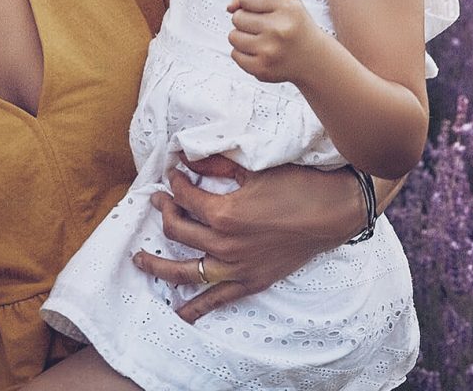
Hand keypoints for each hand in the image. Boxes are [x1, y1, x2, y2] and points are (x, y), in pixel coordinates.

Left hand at [133, 155, 364, 322]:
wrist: (333, 211)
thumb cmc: (295, 184)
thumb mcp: (253, 168)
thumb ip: (216, 165)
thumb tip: (187, 159)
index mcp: (223, 213)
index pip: (184, 197)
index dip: (175, 182)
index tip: (175, 173)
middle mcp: (224, 245)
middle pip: (178, 229)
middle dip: (165, 210)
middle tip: (159, 199)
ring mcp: (236, 267)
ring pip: (185, 270)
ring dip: (158, 264)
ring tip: (139, 258)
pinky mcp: (251, 282)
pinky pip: (216, 300)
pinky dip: (195, 309)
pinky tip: (178, 314)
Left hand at [226, 0, 322, 83]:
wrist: (314, 59)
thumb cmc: (297, 28)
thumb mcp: (285, 1)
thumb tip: (230, 6)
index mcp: (286, 8)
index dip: (246, 1)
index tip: (255, 7)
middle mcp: (278, 29)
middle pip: (237, 17)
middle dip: (246, 20)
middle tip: (264, 26)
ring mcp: (269, 51)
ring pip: (233, 36)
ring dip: (243, 37)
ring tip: (261, 39)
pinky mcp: (261, 68)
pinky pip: (235, 54)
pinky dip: (244, 53)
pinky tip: (260, 51)